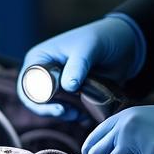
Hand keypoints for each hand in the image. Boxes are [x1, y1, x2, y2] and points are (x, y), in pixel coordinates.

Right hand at [17, 14, 143, 118]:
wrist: (125, 44)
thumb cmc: (101, 38)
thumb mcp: (89, 48)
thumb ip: (78, 65)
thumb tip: (68, 87)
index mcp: (40, 58)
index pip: (27, 85)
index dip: (38, 100)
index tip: (59, 108)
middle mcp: (45, 73)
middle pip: (37, 101)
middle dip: (51, 111)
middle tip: (69, 114)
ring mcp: (59, 84)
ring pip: (53, 108)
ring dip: (66, 115)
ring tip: (81, 114)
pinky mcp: (74, 94)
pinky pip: (69, 110)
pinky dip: (76, 116)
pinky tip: (87, 115)